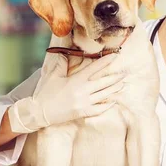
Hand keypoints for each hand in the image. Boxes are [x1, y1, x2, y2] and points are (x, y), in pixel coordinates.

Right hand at [8, 54, 124, 132]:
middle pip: (104, 82)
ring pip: (105, 95)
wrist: (40, 112)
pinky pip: (100, 109)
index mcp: (77, 80)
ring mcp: (85, 103)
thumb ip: (61, 64)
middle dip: (116, 76)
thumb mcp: (53, 76)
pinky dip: (108, 105)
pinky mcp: (84, 112)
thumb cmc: (46, 93)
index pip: (95, 68)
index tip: (115, 56)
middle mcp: (83, 91)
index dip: (106, 61)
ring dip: (115, 89)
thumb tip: (64, 52)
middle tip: (126, 72)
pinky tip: (114, 101)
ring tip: (123, 84)